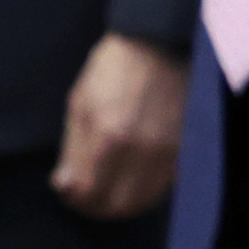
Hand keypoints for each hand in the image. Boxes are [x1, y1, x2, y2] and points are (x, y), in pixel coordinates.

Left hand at [51, 34, 187, 218]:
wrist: (158, 42)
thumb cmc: (113, 68)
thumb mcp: (80, 104)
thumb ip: (72, 150)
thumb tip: (64, 185)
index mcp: (108, 137)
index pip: (88, 194)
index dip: (74, 199)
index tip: (69, 190)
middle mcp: (141, 149)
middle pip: (118, 206)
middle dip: (97, 206)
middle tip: (87, 194)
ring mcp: (167, 149)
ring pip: (144, 200)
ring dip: (123, 201)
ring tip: (111, 187)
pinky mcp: (184, 145)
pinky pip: (164, 184)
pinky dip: (146, 188)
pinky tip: (134, 174)